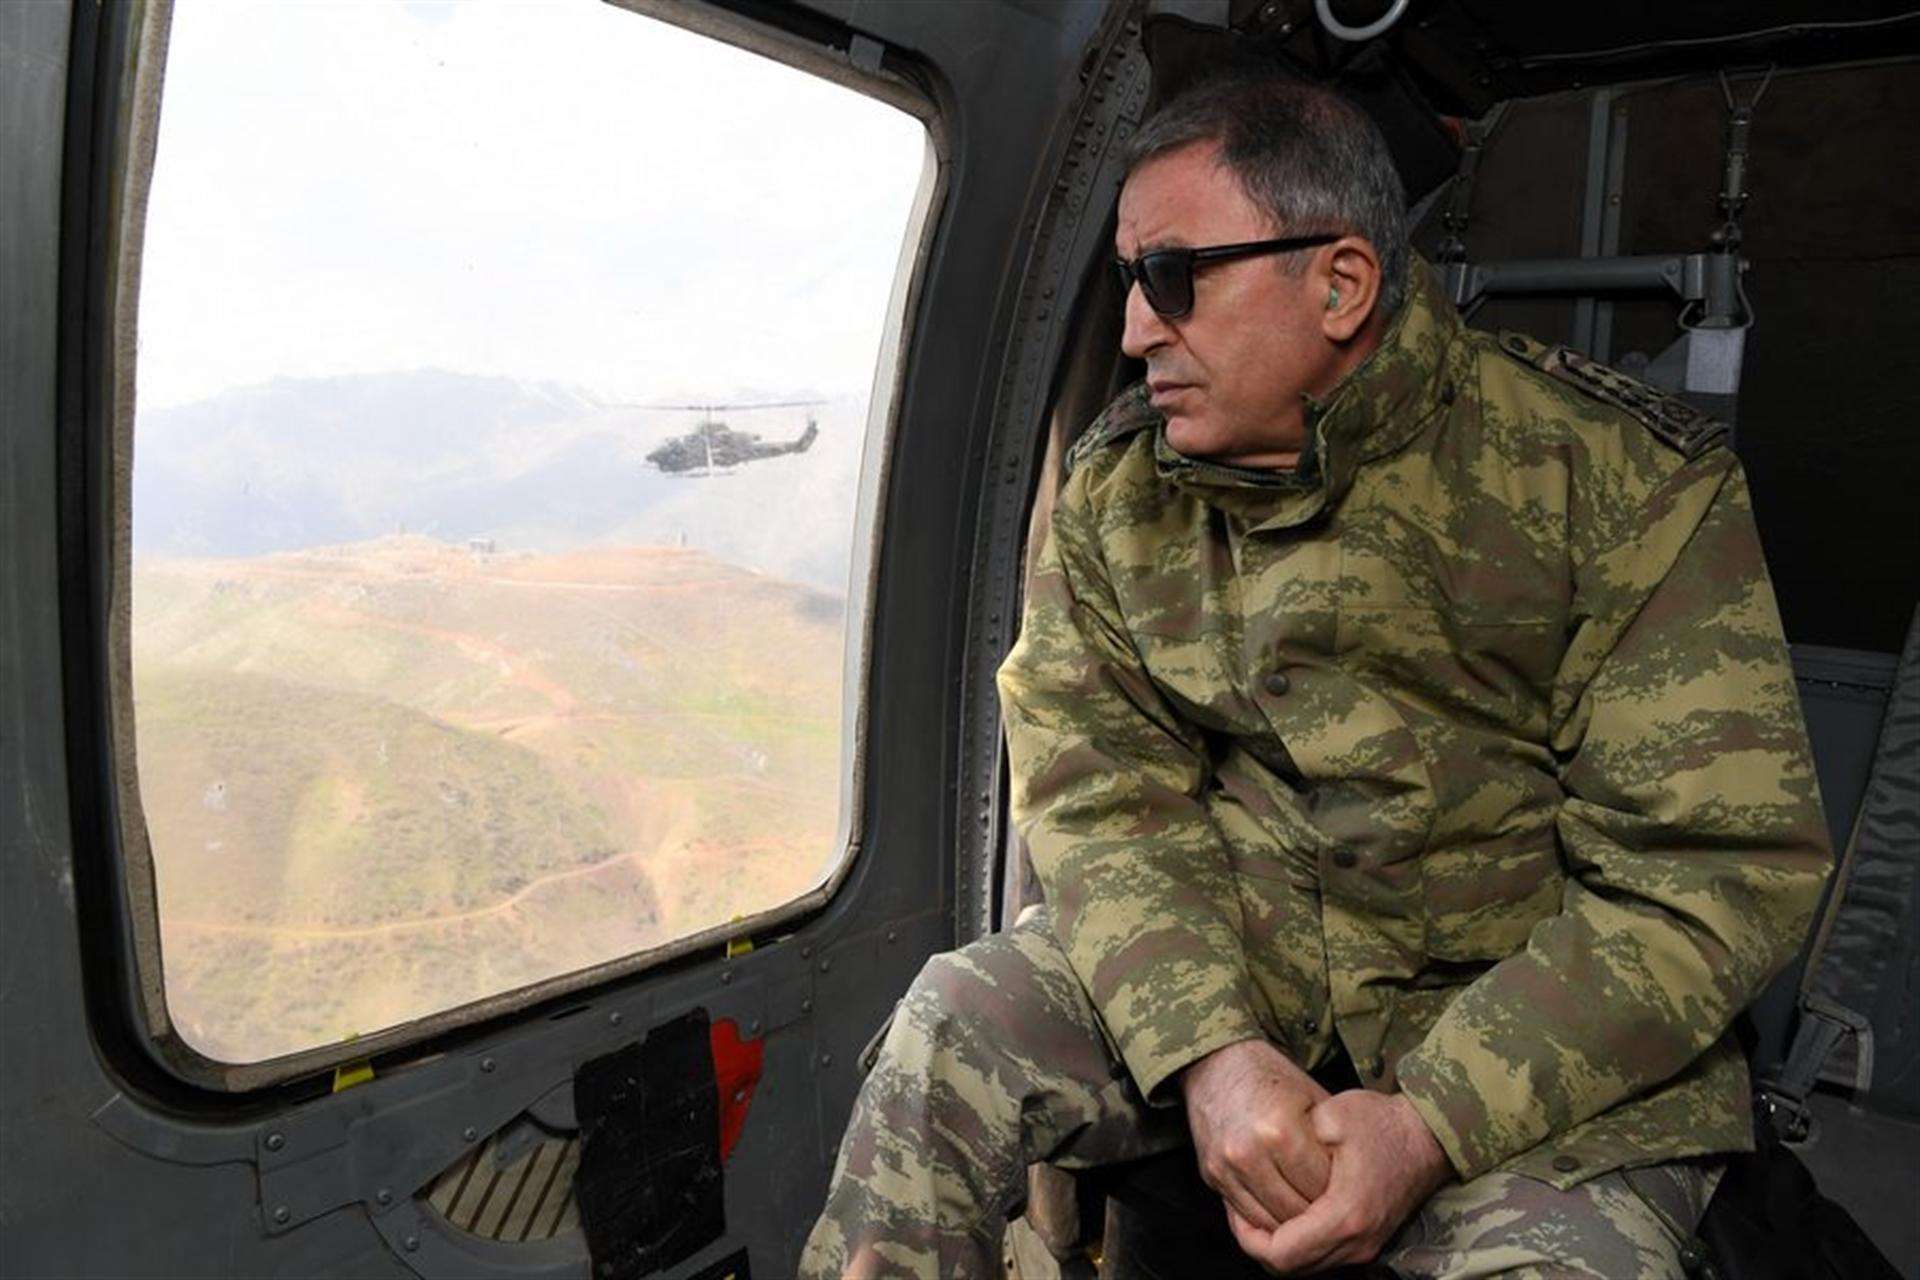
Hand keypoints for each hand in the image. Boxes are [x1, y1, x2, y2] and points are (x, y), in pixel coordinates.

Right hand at [1181, 1039, 1332, 1230]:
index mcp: (1280, 1129)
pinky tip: (1283, 1212)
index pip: (1321, 1187)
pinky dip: (1267, 1220)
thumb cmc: (1270, 1078)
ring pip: (1271, 1221)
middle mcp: (1250, 1152)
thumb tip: (1355, 1183)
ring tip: (1312, 1216)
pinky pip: (1246, 1214)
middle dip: (1319, 1214)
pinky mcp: (1212, 1175)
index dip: (1340, 1193)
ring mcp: (1227, 1167)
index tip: (1349, 1193)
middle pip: (1297, 1209)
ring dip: (1294, 1223)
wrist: (1217, 1064)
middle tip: (1334, 1210)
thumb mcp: (1312, 1099)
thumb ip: (1330, 1143)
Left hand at [1224, 1090, 1451, 1274]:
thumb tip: (1262, 1165)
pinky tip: (1286, 1214)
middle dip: (1259, 1245)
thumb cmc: (1380, 1122)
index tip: (1235, 1209)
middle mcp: (1357, 1242)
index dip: (1248, 1237)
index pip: (1282, 1252)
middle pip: (1291, 1268)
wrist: (1427, 1137)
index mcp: (1345, 1214)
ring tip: (1258, 1213)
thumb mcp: (1331, 1118)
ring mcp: (1365, 1247)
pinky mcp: (1368, 1242)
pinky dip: (1299, 1244)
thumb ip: (1295, 1144)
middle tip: (1240, 1214)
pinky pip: (1322, 1258)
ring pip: (1307, 1267)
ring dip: (1279, 1246)